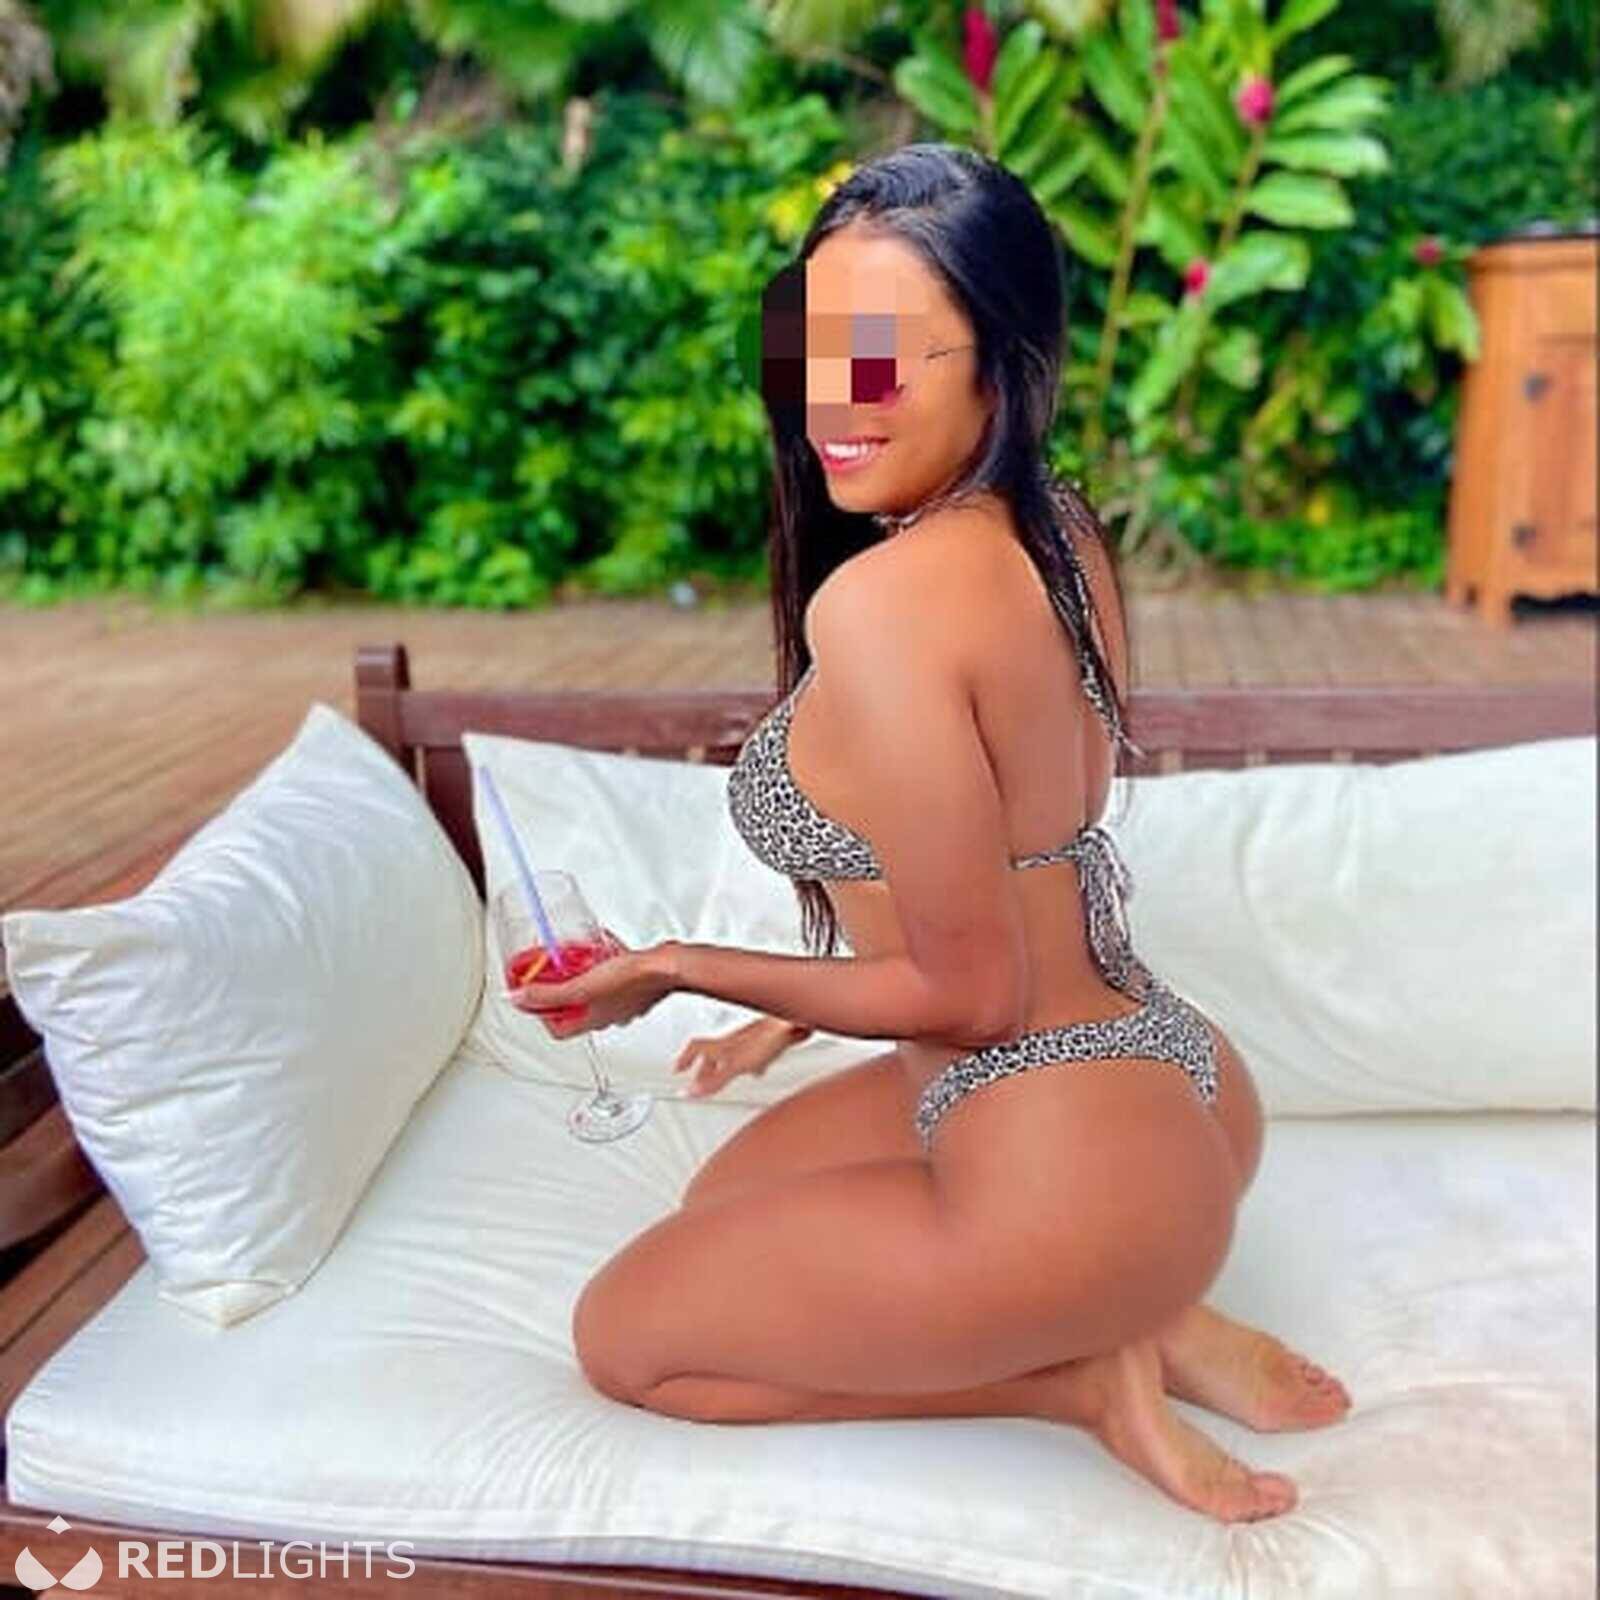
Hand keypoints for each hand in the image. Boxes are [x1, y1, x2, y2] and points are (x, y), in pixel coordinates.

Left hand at [511, 928, 677, 1038]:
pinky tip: (600, 953)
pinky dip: (602, 969)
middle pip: (575, 1012)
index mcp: (593, 1020)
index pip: (559, 1031)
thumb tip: (516, 999)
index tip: (533, 1000)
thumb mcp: (581, 986)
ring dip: (580, 981)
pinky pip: (612, 980)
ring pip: (594, 995)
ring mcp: (624, 1001)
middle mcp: (609, 1015)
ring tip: (573, 963)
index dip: (542, 1017)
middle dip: (559, 995)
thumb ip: (547, 994)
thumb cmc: (634, 978)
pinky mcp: (635, 986)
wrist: (669, 966)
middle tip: (550, 978)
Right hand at [672, 1016, 799, 1098]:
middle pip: (712, 1054)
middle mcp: (733, 1041)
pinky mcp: (767, 1043)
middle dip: (703, 1068)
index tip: (676, 1069)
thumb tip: (690, 1092)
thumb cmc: (767, 1038)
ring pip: (731, 1055)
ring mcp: (750, 1041)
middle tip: (697, 1080)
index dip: (684, 1059)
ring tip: (723, 1078)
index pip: (695, 1048)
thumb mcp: (736, 1065)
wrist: (795, 1024)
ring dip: (725, 1067)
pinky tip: (758, 1070)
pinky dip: (750, 1064)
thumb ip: (714, 1080)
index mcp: (722, 1044)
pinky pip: (753, 1055)